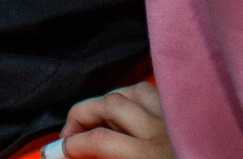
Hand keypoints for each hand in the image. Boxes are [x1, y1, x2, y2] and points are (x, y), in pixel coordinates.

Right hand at [53, 83, 169, 158]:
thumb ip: (109, 158)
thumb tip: (82, 152)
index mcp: (148, 155)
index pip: (99, 139)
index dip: (71, 145)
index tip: (54, 153)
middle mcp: (161, 130)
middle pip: (112, 104)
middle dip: (82, 115)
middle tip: (68, 134)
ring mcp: (175, 118)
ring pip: (134, 90)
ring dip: (108, 101)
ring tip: (96, 119)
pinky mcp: (188, 113)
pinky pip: (156, 93)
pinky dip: (135, 97)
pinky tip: (127, 110)